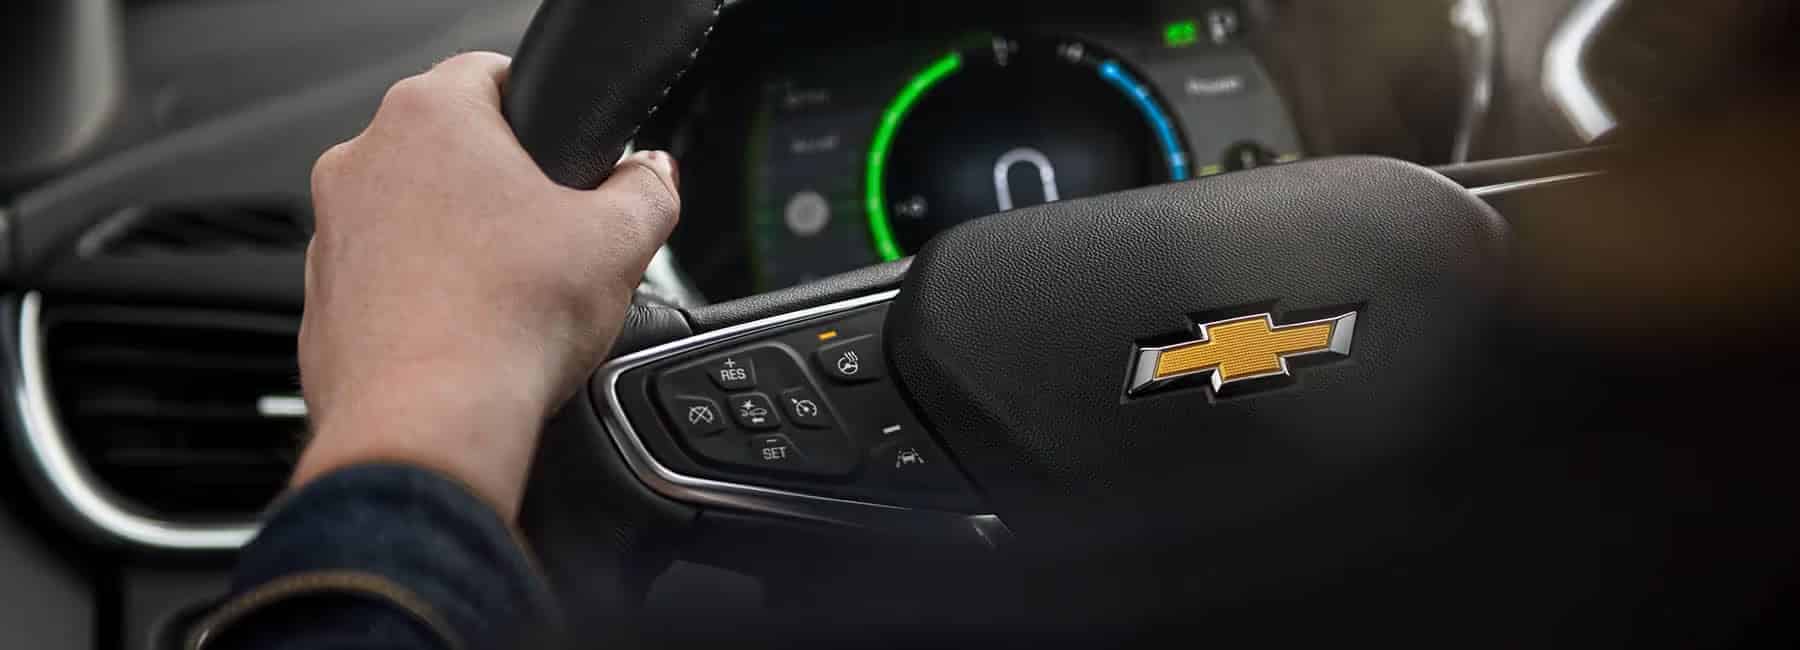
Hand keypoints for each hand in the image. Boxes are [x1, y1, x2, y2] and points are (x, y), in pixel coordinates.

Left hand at [292, 52, 679, 519]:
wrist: (427, 425)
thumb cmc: (505, 322)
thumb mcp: (619, 242)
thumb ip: (647, 189)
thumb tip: (652, 176)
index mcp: (430, 116)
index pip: (492, 73)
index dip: (544, 114)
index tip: (568, 156)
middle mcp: (362, 159)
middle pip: (451, 149)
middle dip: (503, 186)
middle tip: (556, 239)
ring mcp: (331, 230)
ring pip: (414, 215)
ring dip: (461, 242)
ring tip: (515, 296)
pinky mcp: (321, 298)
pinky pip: (386, 280)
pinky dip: (426, 297)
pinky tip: (472, 334)